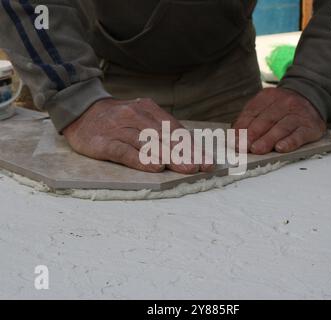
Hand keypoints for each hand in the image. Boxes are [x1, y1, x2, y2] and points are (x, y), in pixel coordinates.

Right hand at [63, 98, 212, 173]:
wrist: (80, 110)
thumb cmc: (118, 119)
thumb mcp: (141, 118)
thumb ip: (161, 131)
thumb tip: (188, 150)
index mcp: (148, 109)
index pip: (175, 130)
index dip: (192, 147)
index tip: (206, 162)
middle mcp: (135, 116)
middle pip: (164, 137)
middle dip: (185, 153)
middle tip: (200, 167)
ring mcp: (119, 128)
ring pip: (148, 143)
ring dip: (169, 156)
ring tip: (185, 168)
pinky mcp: (103, 141)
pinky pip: (125, 151)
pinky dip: (141, 160)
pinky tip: (155, 168)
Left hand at [233, 88, 326, 153]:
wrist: (313, 94)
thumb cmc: (283, 107)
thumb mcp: (265, 105)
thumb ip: (249, 119)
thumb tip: (235, 138)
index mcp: (268, 97)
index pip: (252, 113)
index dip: (242, 128)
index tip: (234, 141)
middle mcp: (284, 103)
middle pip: (266, 120)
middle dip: (252, 135)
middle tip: (243, 147)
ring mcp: (298, 114)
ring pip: (281, 127)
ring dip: (268, 140)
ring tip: (257, 149)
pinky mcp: (311, 126)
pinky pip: (300, 134)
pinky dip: (290, 142)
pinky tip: (281, 148)